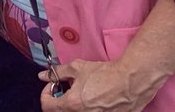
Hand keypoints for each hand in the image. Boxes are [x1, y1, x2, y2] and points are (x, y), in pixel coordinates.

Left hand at [40, 59, 155, 111]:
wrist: (131, 81)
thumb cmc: (105, 74)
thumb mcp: (77, 68)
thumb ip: (57, 72)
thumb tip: (43, 75)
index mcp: (72, 104)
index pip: (47, 106)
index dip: (46, 94)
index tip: (53, 86)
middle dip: (59, 101)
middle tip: (66, 90)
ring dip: (73, 105)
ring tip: (82, 94)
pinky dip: (87, 109)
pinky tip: (93, 100)